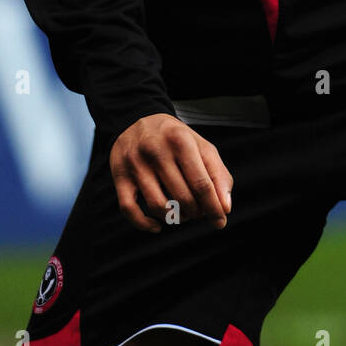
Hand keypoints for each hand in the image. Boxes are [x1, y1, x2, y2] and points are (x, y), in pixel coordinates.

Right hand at [109, 114, 233, 232]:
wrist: (135, 120)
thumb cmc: (175, 139)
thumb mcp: (200, 146)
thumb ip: (217, 173)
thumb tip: (225, 208)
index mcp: (180, 141)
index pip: (201, 184)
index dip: (213, 207)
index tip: (220, 221)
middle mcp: (156, 151)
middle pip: (183, 198)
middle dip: (196, 212)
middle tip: (199, 212)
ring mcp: (136, 165)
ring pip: (159, 207)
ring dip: (175, 218)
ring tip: (182, 214)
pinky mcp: (120, 177)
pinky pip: (130, 210)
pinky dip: (145, 224)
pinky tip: (158, 225)